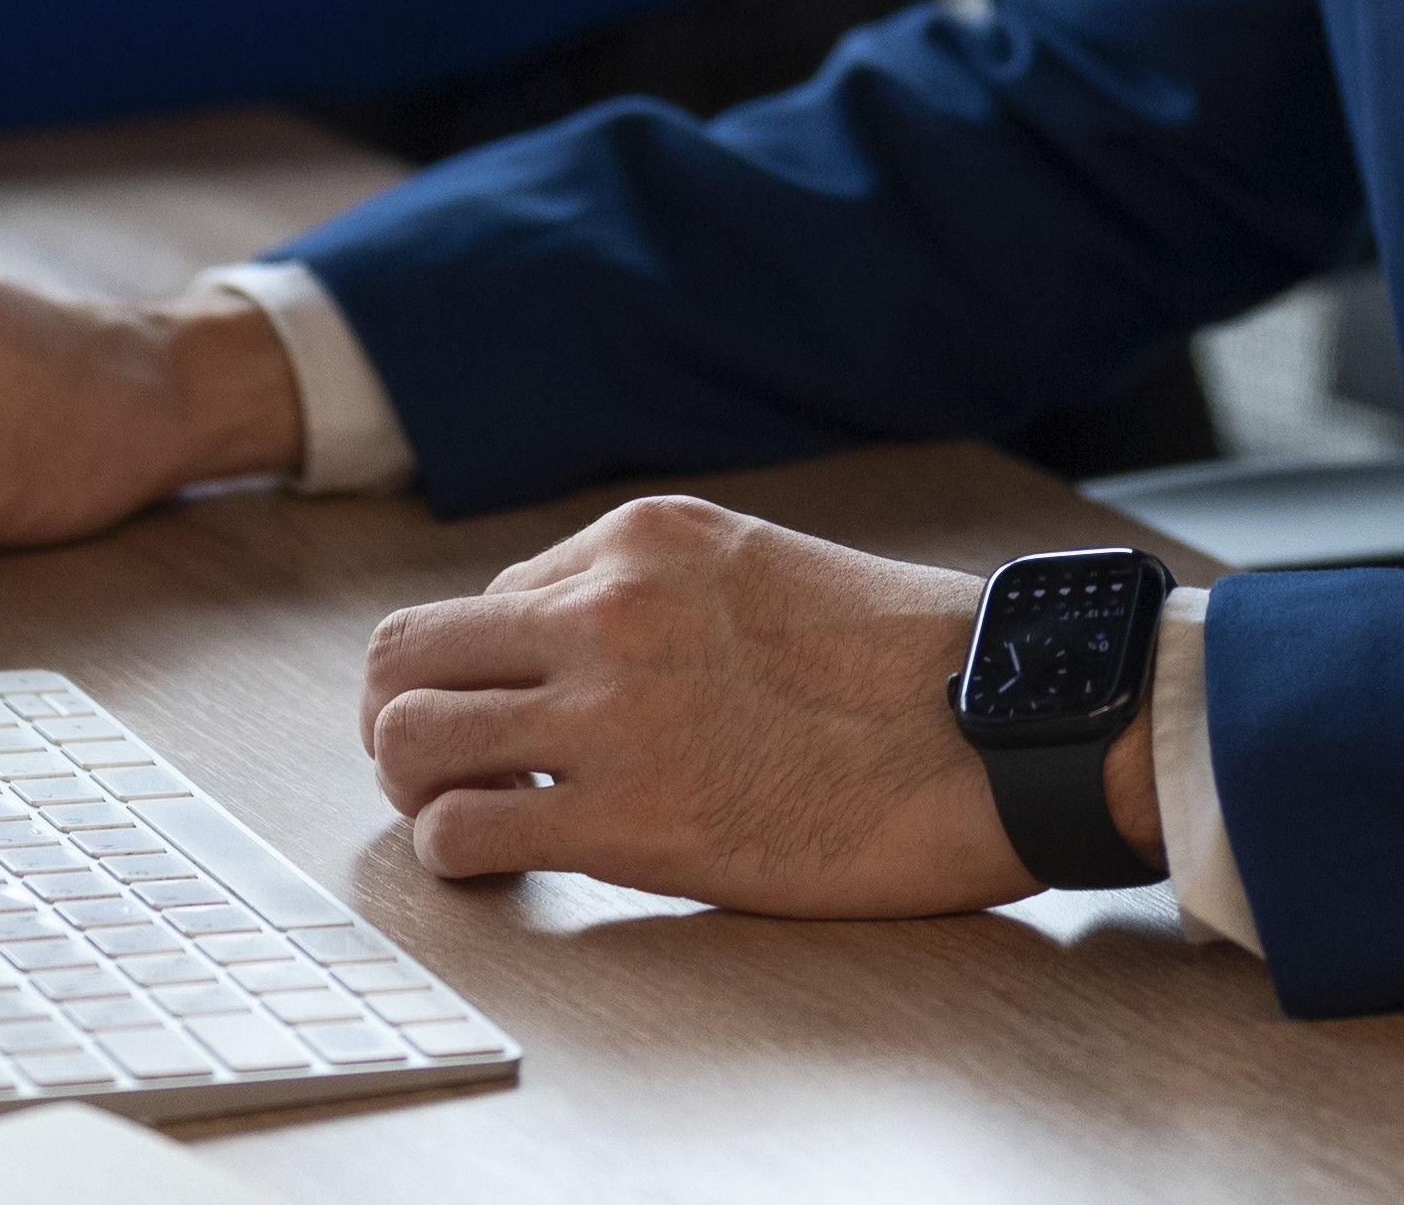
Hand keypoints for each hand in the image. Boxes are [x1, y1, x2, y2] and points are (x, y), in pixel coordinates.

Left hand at [358, 496, 1154, 914]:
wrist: (1000, 732)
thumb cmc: (901, 667)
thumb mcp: (758, 572)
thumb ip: (654, 596)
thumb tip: (561, 648)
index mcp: (641, 538)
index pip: (484, 602)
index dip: (483, 674)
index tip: (509, 722)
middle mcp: (608, 607)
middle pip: (405, 653)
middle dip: (403, 716)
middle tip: (441, 769)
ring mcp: (613, 710)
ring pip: (407, 736)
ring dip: (414, 785)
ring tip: (461, 816)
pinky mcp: (630, 817)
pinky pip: (463, 830)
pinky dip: (454, 854)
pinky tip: (494, 864)